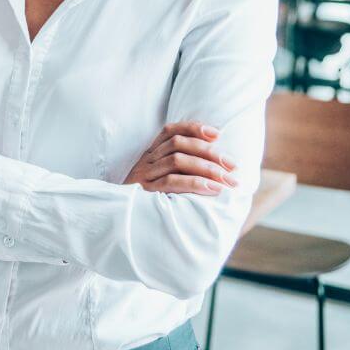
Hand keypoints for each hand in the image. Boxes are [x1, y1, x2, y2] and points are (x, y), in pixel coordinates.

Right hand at [124, 121, 238, 194]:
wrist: (117, 221)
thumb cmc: (147, 202)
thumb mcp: (159, 180)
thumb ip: (179, 171)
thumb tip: (216, 167)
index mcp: (150, 154)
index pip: (171, 131)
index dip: (194, 128)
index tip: (217, 134)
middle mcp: (146, 161)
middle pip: (178, 144)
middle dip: (210, 152)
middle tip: (233, 165)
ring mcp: (144, 175)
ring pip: (177, 160)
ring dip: (207, 169)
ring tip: (228, 180)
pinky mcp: (145, 192)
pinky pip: (172, 182)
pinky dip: (195, 183)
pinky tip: (213, 189)